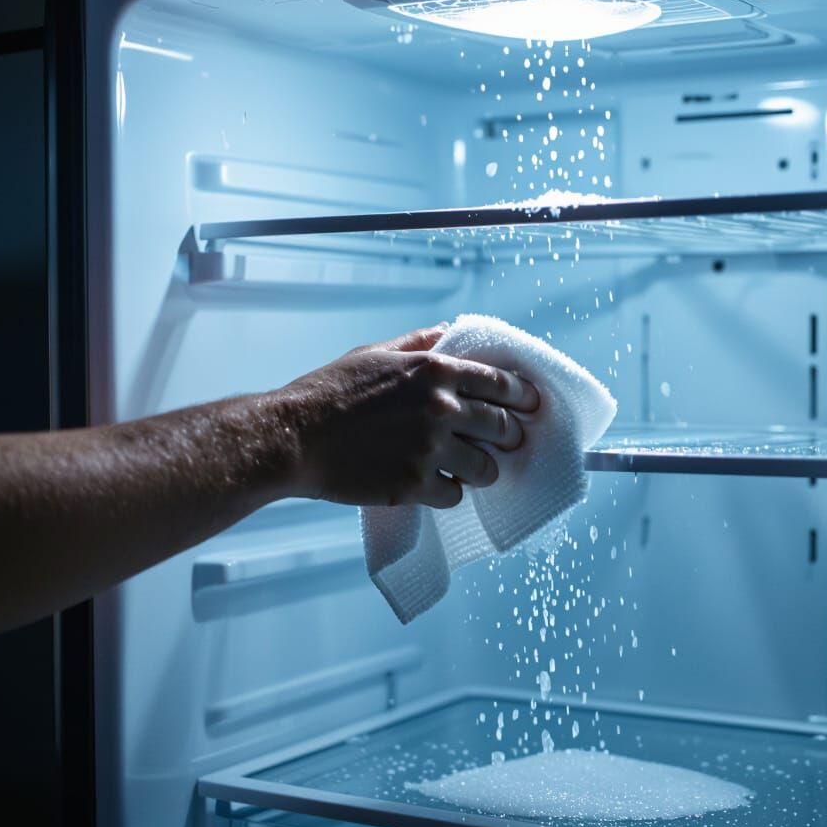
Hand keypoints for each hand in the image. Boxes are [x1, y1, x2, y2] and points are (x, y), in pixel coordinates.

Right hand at [275, 324, 539, 507]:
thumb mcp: (376, 353)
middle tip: (507, 441)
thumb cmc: (330, 392)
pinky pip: (455, 494)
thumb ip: (418, 343)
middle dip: (510, 436)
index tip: (530, 405)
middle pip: (502, 427)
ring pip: (485, 467)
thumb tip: (448, 332)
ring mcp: (430, 449)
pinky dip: (450, 491)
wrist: (295, 436)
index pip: (501, 384)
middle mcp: (440, 408)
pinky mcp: (414, 484)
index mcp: (434, 371)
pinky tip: (437, 484)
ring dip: (483, 469)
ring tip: (472, 469)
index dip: (523, 396)